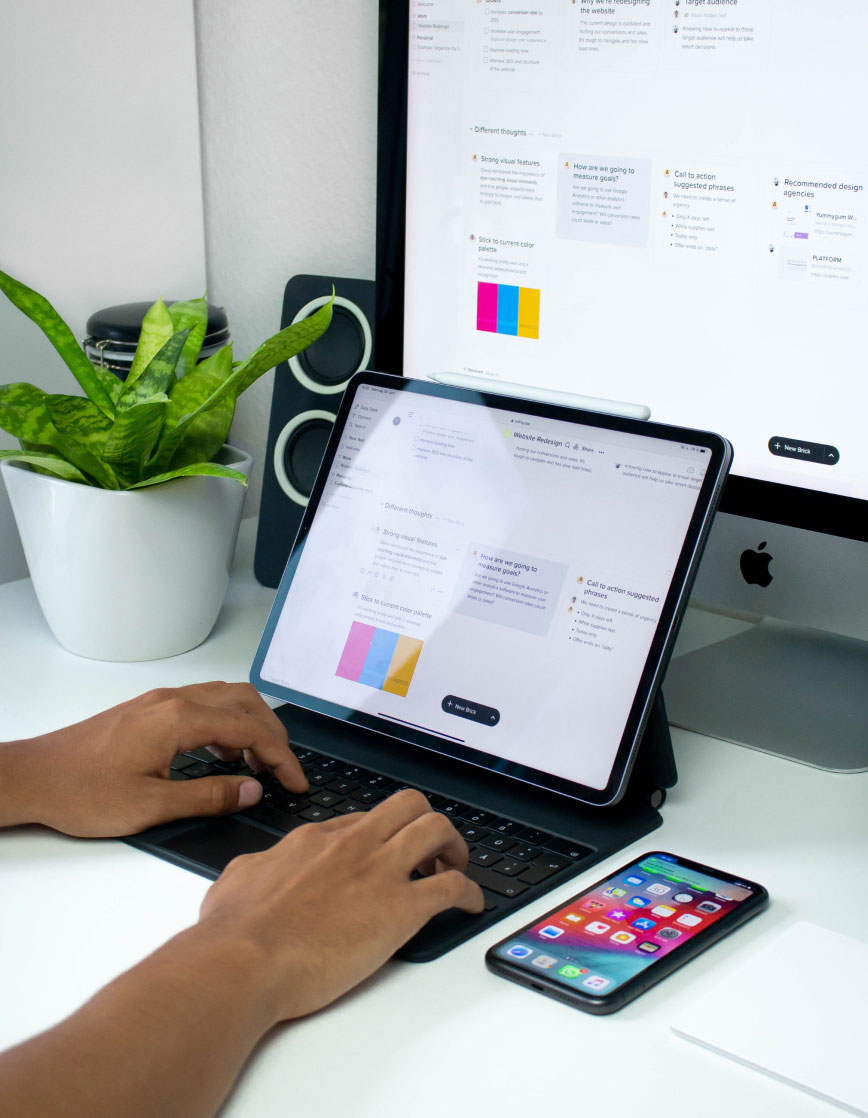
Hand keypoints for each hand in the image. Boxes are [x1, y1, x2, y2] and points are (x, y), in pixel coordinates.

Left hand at [3, 682, 306, 836]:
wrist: (33, 777)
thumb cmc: (80, 792)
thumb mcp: (151, 806)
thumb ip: (208, 796)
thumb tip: (250, 790)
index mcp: (179, 720)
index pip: (250, 730)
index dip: (281, 757)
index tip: (296, 782)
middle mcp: (173, 701)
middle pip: (246, 703)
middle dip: (274, 735)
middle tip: (286, 771)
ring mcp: (159, 701)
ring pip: (225, 698)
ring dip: (251, 726)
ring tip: (259, 765)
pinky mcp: (148, 709)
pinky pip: (203, 704)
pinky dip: (226, 724)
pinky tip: (222, 755)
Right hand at [199, 788, 484, 1022]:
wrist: (242, 961)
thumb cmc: (232, 933)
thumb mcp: (236, 880)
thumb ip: (257, 868)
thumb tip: (258, 870)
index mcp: (315, 840)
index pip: (361, 821)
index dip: (379, 835)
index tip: (383, 851)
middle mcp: (352, 846)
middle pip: (407, 806)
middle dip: (424, 822)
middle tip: (429, 850)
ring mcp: (379, 872)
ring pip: (437, 829)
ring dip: (453, 847)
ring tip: (455, 868)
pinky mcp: (401, 909)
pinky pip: (453, 887)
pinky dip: (470, 892)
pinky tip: (471, 905)